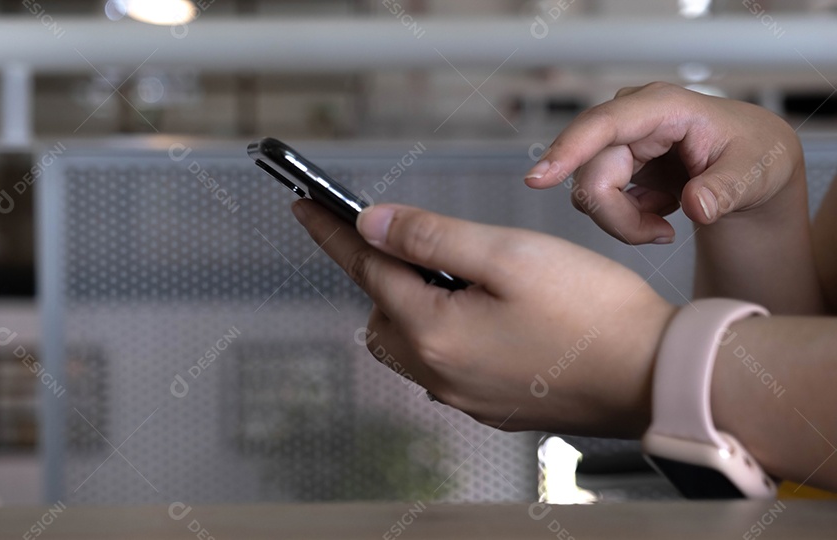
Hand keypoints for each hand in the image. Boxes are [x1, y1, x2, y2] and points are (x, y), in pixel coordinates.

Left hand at [292, 199, 675, 436]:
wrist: (654, 375)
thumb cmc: (593, 314)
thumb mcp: (507, 254)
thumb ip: (431, 237)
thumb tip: (372, 224)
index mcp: (433, 332)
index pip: (366, 269)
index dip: (335, 232)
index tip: (306, 209)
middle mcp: (438, 373)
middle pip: (381, 312)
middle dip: (384, 273)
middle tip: (414, 241)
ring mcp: (464, 395)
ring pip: (409, 342)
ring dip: (416, 306)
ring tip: (464, 280)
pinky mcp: (491, 406)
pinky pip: (444, 366)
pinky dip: (447, 334)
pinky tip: (490, 318)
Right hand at [524, 82, 805, 244]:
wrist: (749, 167)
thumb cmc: (754, 157)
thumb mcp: (755, 173)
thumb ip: (726, 190)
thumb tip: (697, 206)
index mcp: (664, 107)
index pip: (605, 124)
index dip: (569, 149)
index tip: (538, 178)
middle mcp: (630, 119)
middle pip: (591, 174)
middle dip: (619, 217)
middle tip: (662, 236)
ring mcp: (617, 141)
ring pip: (588, 192)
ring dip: (623, 221)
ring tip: (666, 226)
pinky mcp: (611, 163)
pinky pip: (596, 202)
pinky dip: (625, 221)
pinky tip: (658, 215)